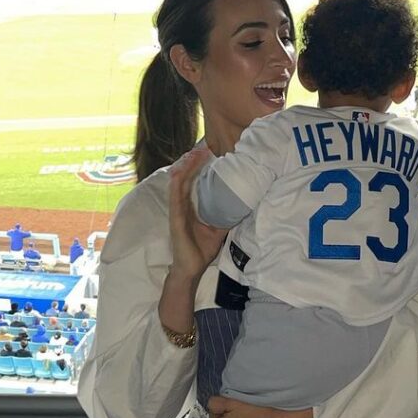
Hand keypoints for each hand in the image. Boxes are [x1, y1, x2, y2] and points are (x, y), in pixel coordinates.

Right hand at [168, 146, 226, 280]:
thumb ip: (225, 217)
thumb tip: (242, 207)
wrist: (190, 269)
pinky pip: (175, 200)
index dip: (197, 168)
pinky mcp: (176, 221)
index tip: (207, 153)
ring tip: (192, 154)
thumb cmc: (200, 250)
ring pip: (179, 185)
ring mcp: (177, 213)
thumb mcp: (218, 230)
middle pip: (185, 179)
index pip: (193, 183)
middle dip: (192, 163)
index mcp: (191, 208)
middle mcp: (182, 207)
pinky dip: (176, 185)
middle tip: (201, 148)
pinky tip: (179, 174)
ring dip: (185, 169)